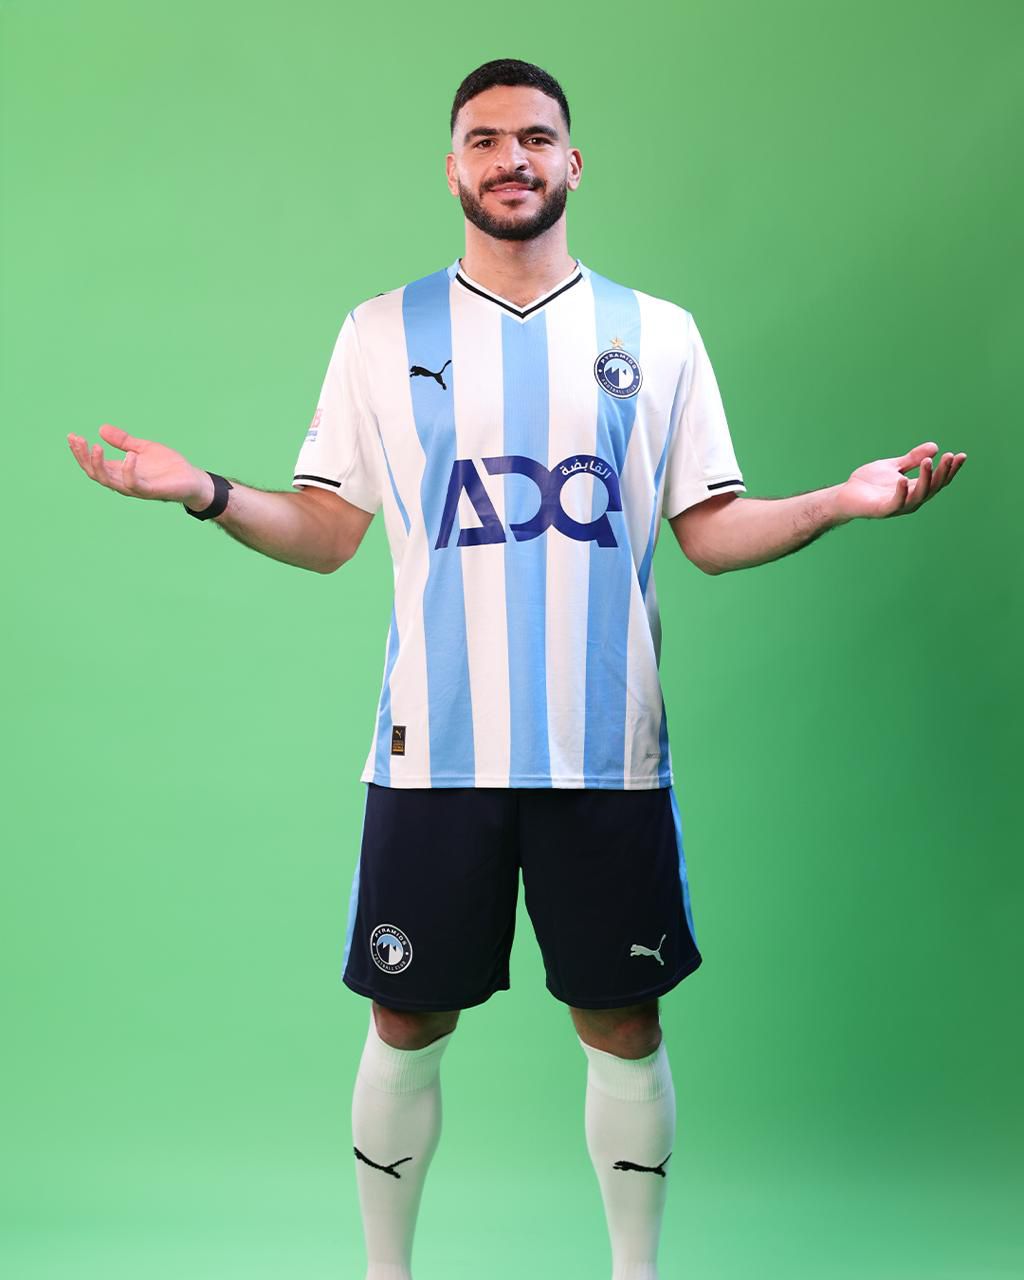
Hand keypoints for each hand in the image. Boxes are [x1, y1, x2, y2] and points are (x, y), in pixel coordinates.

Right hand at [67, 424, 212, 507]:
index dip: (80, 452)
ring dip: (99, 465)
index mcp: (120, 471)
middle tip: (77, 439)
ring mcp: (137, 488)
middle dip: (83, 457)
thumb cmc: (169, 466)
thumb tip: (101, 428)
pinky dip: (129, 471)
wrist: (193, 479)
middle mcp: (124, 482)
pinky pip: (134, 485)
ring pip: (109, 481)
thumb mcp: (143, 447)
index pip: (93, 465)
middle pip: (95, 473)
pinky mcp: (151, 492)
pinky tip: (129, 456)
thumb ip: (124, 441)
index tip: (72, 435)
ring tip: (95, 447)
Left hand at [836, 441, 965, 520]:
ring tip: (928, 462)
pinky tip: (903, 479)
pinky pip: (896, 503)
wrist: (844, 495)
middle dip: (943, 472)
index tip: (961, 455)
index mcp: (915, 489)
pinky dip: (901, 492)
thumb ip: (911, 459)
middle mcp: (911, 499)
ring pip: (919, 495)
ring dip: (926, 479)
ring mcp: (898, 506)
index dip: (951, 469)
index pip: (939, 480)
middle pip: (934, 487)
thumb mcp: (893, 466)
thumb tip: (935, 447)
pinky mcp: (882, 510)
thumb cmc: (868, 483)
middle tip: (949, 456)